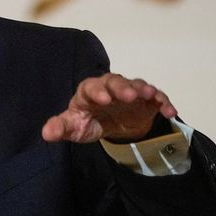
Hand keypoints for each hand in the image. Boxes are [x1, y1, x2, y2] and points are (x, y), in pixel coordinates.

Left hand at [42, 73, 176, 143]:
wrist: (109, 124)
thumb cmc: (88, 121)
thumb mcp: (74, 127)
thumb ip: (61, 128)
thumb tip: (46, 134)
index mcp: (89, 92)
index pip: (91, 87)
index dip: (97, 91)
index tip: (103, 99)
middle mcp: (110, 87)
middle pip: (116, 82)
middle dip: (123, 87)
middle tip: (130, 95)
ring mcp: (130, 92)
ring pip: (138, 85)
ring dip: (144, 89)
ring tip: (150, 96)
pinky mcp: (147, 101)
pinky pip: (157, 98)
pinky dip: (163, 102)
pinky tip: (170, 112)